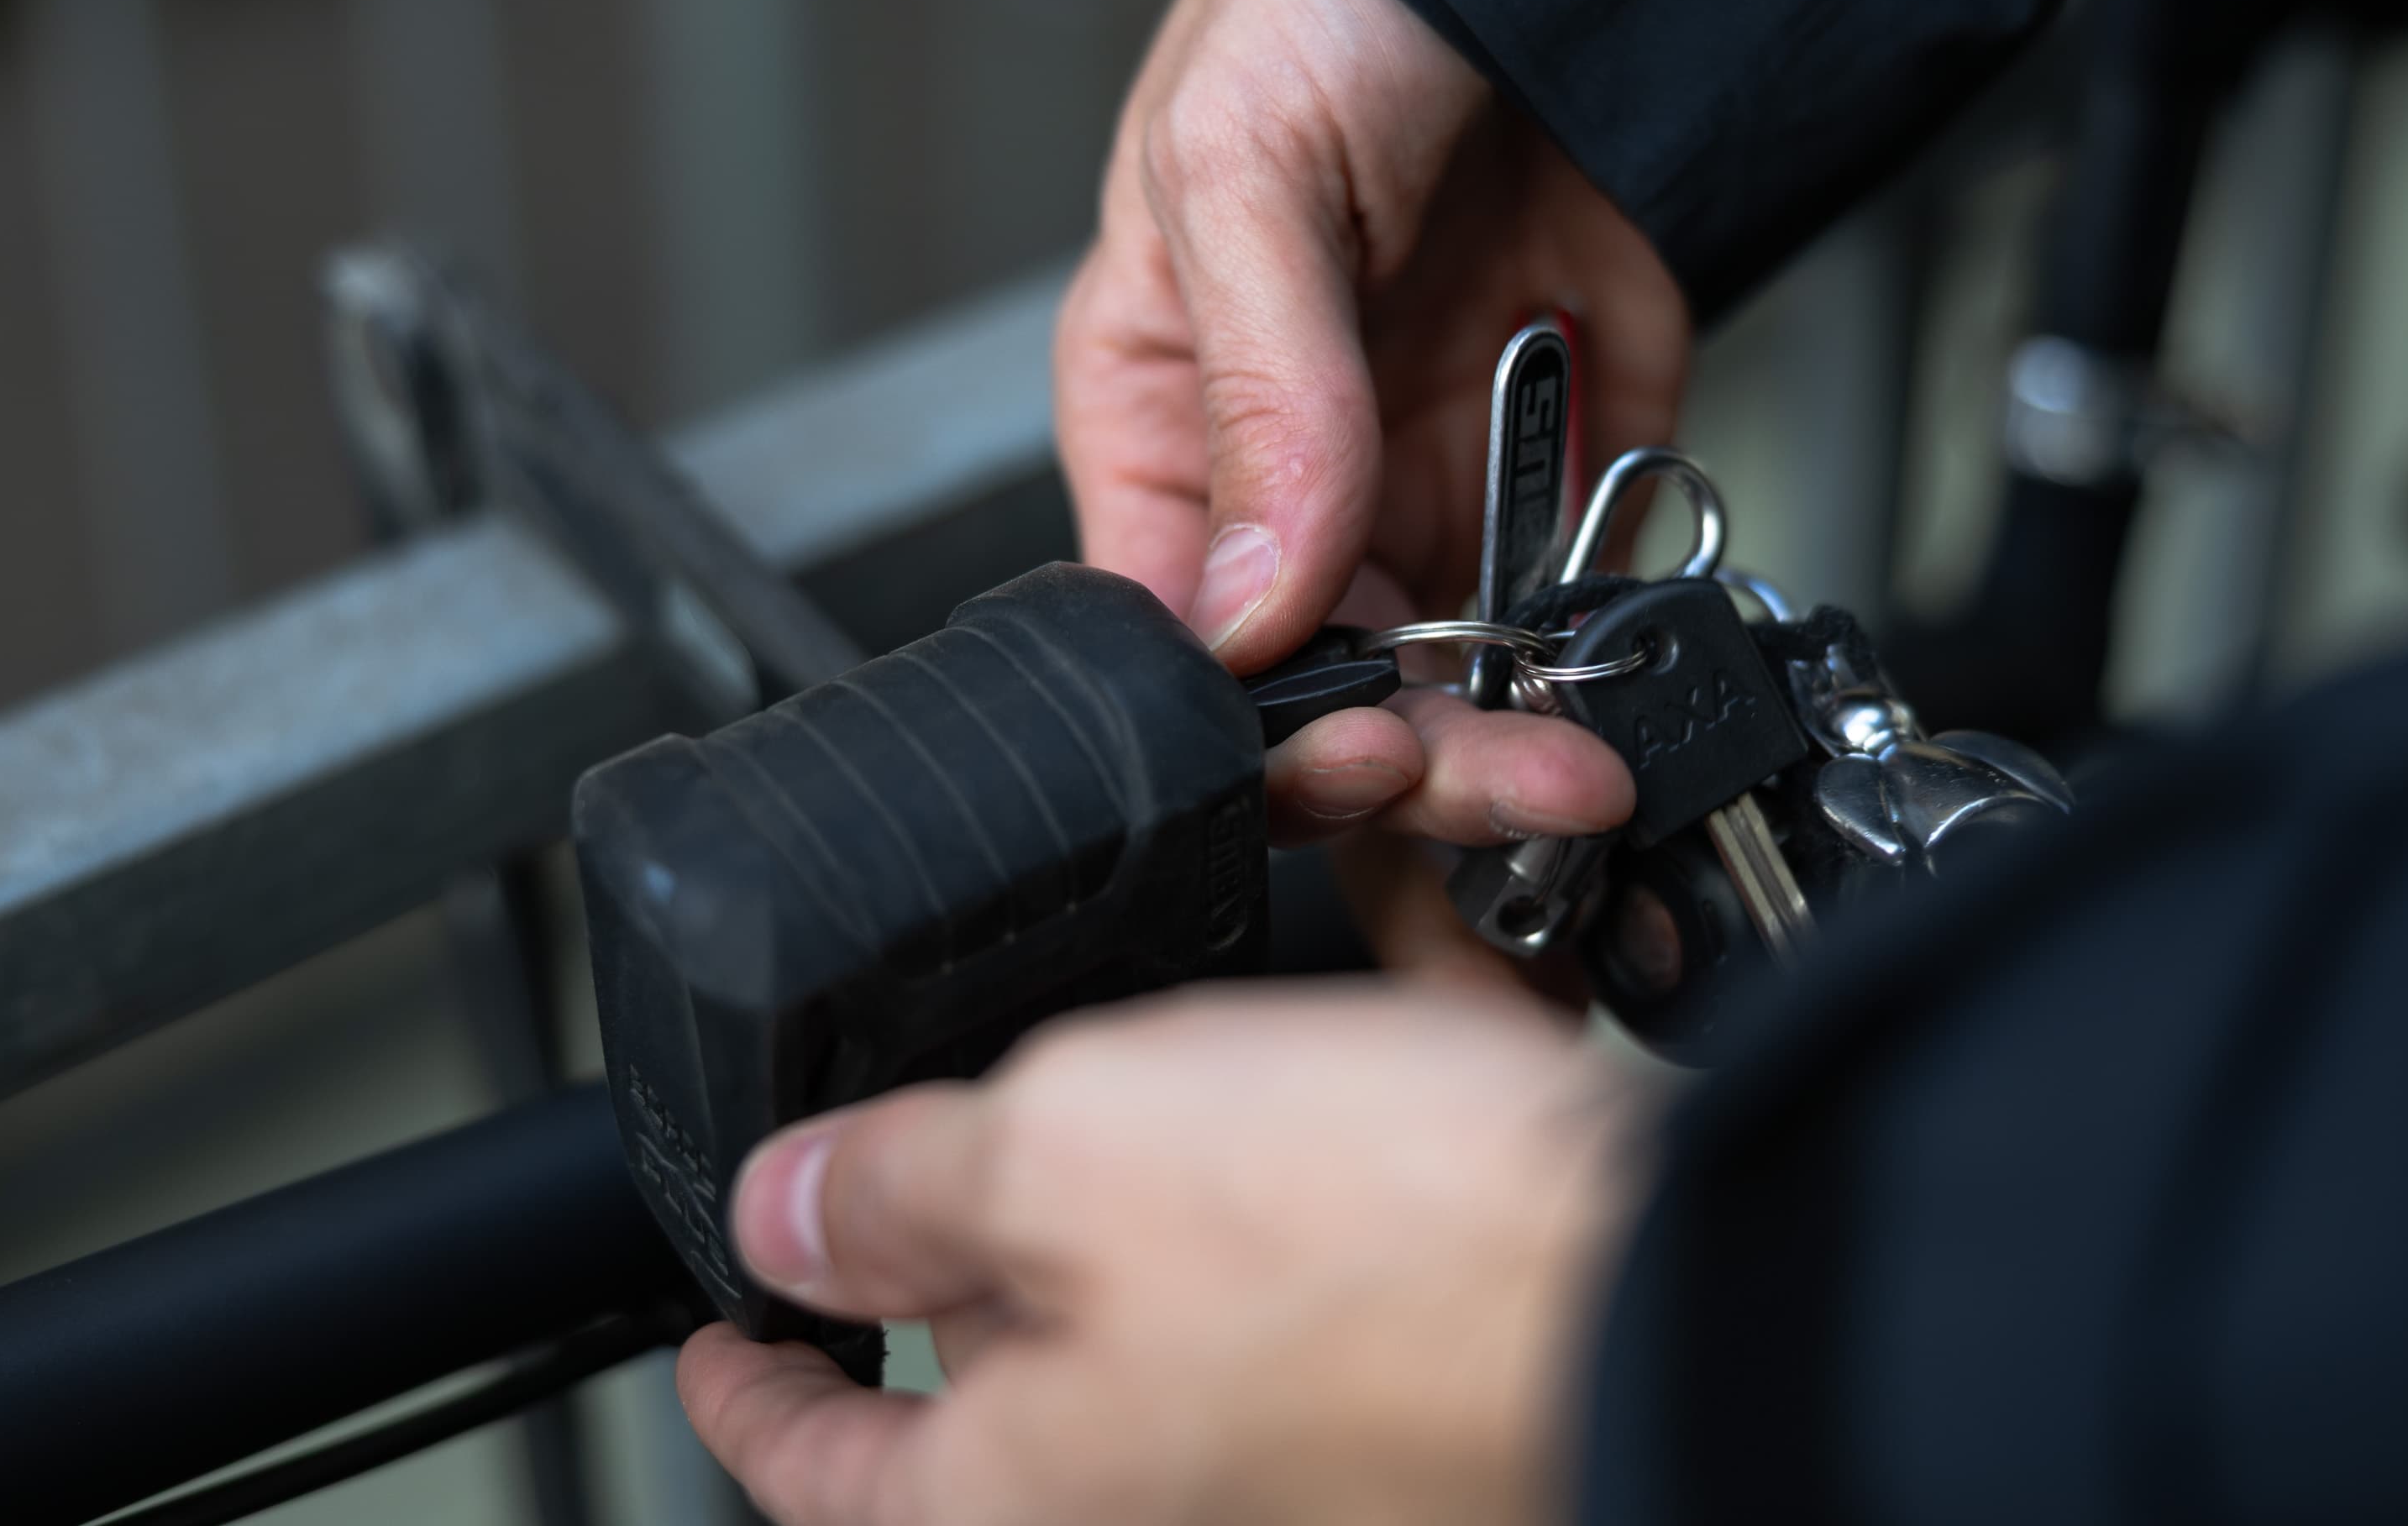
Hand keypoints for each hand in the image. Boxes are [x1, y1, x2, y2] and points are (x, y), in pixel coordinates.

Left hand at [678, 984, 1650, 1525]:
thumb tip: (787, 1218)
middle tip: (973, 1075)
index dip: (746, 1386)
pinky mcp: (1423, 1318)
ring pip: (1189, 1208)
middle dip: (997, 1160)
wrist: (1689, 1278)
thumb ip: (907, 1186)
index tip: (718, 1335)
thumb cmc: (1398, 1263)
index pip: (823, 1463)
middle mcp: (1166, 1465)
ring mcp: (1301, 1400)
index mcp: (1035, 1477)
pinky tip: (1377, 936)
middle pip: (1012, 1318)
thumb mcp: (1077, 1159)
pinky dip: (1352, 1048)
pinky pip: (1343, 1167)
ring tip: (1203, 957)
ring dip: (1193, 1060)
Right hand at [1055, 0, 1689, 850]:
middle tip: (1507, 785)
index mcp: (1164, 424)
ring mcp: (1430, 485)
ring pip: (1453, 691)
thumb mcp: (1243, 167)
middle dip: (1409, 771)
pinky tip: (1630, 704)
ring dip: (1518, 759)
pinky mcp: (1562, 468)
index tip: (1351, 749)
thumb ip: (1260, 393)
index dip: (1254, 727)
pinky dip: (1608, 666)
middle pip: (1322, 695)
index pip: (1176, 636)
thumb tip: (1249, 596)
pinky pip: (1578, 608)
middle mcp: (1292, 483)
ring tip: (1581, 783)